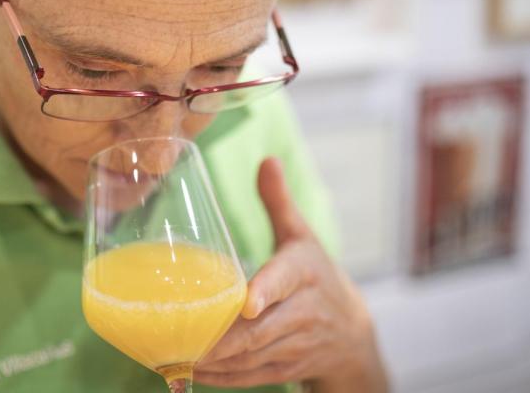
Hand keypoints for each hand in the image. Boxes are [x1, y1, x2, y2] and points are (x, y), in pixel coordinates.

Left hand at [196, 158, 387, 391]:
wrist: (353, 334)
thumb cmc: (316, 276)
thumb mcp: (302, 237)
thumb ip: (279, 202)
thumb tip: (267, 159)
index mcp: (303, 272)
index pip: (284, 280)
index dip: (266, 292)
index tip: (247, 303)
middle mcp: (303, 311)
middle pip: (260, 328)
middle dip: (223, 336)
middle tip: (182, 334)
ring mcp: (296, 344)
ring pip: (252, 355)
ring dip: (215, 359)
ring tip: (176, 351)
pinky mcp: (287, 367)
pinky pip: (252, 376)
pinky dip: (222, 377)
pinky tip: (193, 369)